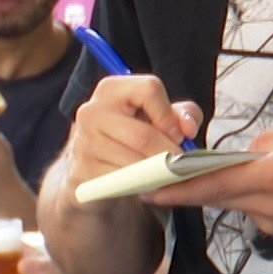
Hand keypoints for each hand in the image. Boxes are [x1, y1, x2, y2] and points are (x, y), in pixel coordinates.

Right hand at [64, 75, 203, 190]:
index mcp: (111, 89)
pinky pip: (122, 180)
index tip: (179, 134)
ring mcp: (84, 142)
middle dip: (167, 152)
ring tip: (165, 173)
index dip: (169, 114)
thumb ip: (182, 114)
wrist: (92, 168)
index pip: (149, 89)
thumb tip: (188, 128)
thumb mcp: (159, 117)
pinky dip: (141, 184)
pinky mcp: (84, 170)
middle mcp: (92, 111)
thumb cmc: (131, 135)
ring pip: (134, 161)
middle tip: (179, 163)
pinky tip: (147, 182)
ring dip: (156, 172)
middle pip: (143, 134)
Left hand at [144, 120, 272, 241]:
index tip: (148, 188)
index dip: (176, 187)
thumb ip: (266, 141)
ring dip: (225, 189)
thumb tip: (243, 152)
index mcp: (269, 177)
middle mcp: (266, 205)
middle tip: (155, 183)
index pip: (211, 184)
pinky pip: (255, 210)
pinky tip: (270, 185)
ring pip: (236, 203)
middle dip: (185, 190)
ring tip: (229, 174)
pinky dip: (251, 196)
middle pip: (216, 197)